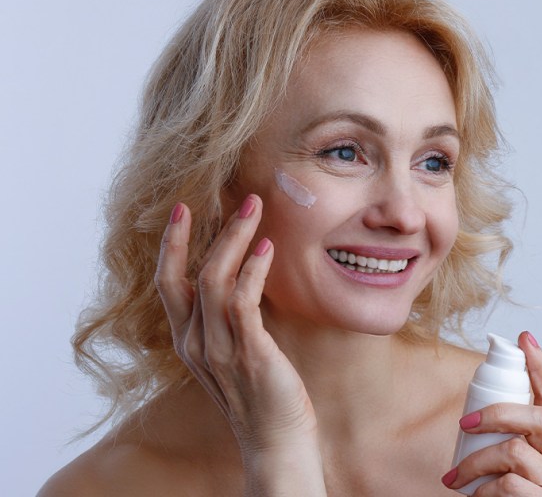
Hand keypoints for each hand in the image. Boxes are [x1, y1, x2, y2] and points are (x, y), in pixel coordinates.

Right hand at [155, 195, 324, 494]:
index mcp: (189, 340)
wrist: (276, 441)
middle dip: (201, 231)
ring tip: (255, 210)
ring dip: (234, 239)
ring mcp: (219, 349)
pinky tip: (267, 248)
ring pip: (214, 279)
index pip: (169, 283)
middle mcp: (196, 342)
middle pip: (185, 275)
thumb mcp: (235, 351)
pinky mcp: (249, 352)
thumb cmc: (262, 394)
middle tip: (231, 197)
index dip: (172, 245)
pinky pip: (243, 301)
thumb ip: (230, 320)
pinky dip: (254, 270)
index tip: (183, 210)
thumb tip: (243, 277)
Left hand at [442, 331, 541, 495]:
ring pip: (515, 453)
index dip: (540, 365)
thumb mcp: (514, 472)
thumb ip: (507, 446)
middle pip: (539, 417)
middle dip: (498, 412)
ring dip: (477, 464)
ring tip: (456, 481)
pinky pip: (509, 487)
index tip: (524, 336)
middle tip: (464, 421)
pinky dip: (484, 492)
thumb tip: (473, 415)